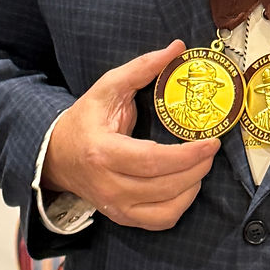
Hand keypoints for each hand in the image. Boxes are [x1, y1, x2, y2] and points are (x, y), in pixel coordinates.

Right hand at [42, 41, 219, 230]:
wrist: (57, 155)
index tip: (211, 142)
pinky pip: (161, 221)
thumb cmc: (85, 119)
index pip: (152, 160)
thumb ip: (142, 68)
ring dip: (193, 186)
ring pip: (166, 208)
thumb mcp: (107, 87)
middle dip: (197, 168)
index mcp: (103, 153)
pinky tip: (187, 184)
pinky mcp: (123, 217)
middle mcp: (108, 185)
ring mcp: (115, 207)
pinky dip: (181, 204)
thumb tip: (177, 48)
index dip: (187, 154)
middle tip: (212, 148)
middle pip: (164, 185)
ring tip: (202, 163)